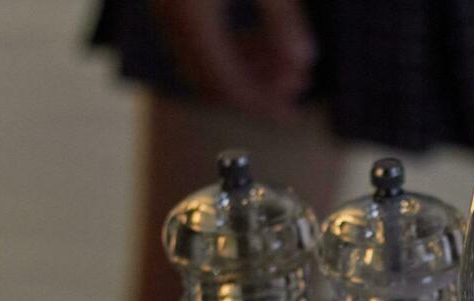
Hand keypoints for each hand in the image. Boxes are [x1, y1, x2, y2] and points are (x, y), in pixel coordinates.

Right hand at [151, 0, 315, 122]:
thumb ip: (283, 20)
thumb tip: (306, 61)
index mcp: (190, 16)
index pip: (227, 85)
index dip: (263, 106)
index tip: (291, 116)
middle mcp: (171, 17)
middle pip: (213, 80)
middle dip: (258, 89)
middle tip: (297, 85)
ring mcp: (166, 11)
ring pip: (205, 62)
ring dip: (247, 69)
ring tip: (289, 63)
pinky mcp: (171, 3)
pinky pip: (199, 43)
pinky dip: (232, 51)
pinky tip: (263, 42)